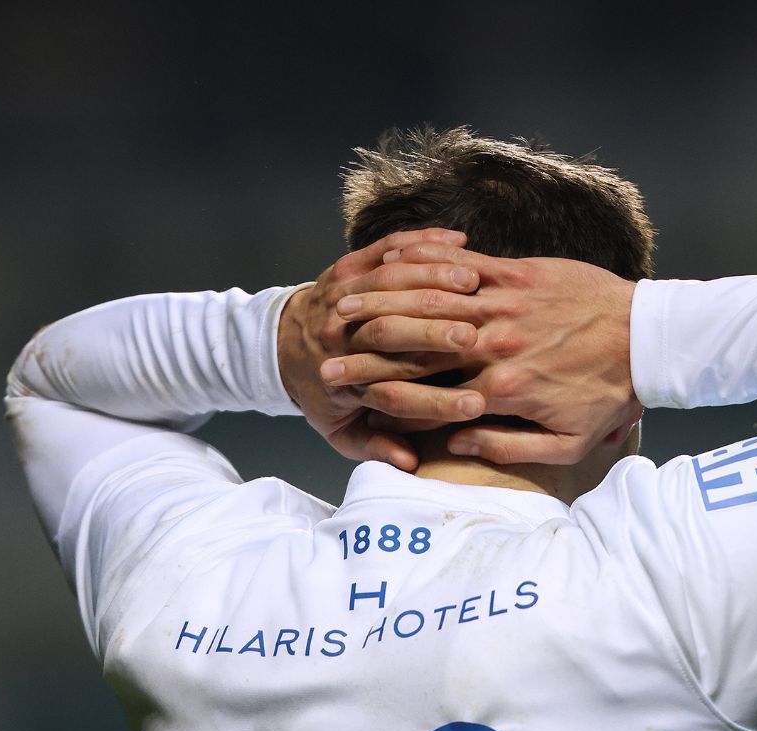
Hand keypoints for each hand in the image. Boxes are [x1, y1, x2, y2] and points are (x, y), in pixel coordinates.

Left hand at [278, 229, 486, 469]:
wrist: (280, 345)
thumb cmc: (323, 392)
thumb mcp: (340, 432)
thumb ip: (375, 447)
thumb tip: (408, 462)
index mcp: (346, 382)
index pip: (396, 394)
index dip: (437, 401)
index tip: (476, 405)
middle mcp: (342, 336)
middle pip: (394, 333)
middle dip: (436, 334)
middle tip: (477, 339)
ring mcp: (343, 294)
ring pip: (392, 284)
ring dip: (434, 282)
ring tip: (474, 286)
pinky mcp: (348, 265)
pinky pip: (387, 248)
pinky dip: (422, 243)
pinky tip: (458, 242)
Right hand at [322, 244, 641, 464]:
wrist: (647, 340)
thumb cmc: (608, 395)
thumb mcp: (566, 443)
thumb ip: (507, 446)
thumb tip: (457, 441)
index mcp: (502, 389)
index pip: (426, 391)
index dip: (376, 390)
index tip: (340, 391)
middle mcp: (496, 344)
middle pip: (416, 344)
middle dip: (365, 348)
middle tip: (324, 348)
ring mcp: (506, 304)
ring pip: (432, 302)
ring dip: (385, 302)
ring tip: (345, 305)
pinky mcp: (519, 274)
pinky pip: (465, 266)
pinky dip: (428, 267)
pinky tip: (399, 267)